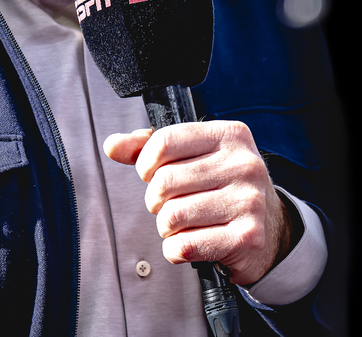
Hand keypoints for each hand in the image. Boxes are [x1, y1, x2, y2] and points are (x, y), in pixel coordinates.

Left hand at [104, 121, 292, 284]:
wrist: (272, 230)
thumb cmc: (223, 187)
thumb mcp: (194, 156)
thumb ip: (151, 148)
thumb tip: (112, 145)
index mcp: (229, 135)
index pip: (165, 141)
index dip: (145, 162)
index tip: (150, 174)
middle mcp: (243, 164)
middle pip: (164, 181)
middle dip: (155, 199)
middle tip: (169, 203)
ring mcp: (248, 201)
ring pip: (172, 216)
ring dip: (166, 227)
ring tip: (181, 223)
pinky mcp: (246, 237)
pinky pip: (185, 245)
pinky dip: (175, 250)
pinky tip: (189, 243)